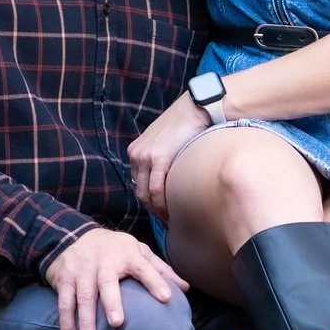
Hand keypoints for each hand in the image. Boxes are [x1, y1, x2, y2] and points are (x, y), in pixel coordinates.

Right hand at [45, 228, 186, 329]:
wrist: (75, 234)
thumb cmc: (116, 249)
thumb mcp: (139, 252)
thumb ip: (161, 270)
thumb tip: (187, 288)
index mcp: (127, 255)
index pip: (145, 268)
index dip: (156, 281)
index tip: (167, 298)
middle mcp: (103, 261)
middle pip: (106, 283)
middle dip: (111, 303)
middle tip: (117, 323)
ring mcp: (82, 270)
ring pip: (82, 296)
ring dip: (84, 321)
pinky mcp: (64, 278)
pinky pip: (64, 302)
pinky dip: (66, 324)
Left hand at [127, 94, 210, 214]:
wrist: (194, 109)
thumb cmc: (185, 124)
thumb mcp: (164, 141)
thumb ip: (161, 157)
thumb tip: (169, 175)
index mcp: (136, 151)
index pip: (137, 182)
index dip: (147, 200)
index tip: (159, 211)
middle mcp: (136, 155)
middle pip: (138, 191)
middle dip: (151, 209)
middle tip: (164, 220)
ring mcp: (145, 158)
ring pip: (145, 194)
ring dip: (156, 210)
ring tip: (169, 219)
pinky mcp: (158, 160)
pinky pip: (156, 190)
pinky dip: (162, 204)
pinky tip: (171, 212)